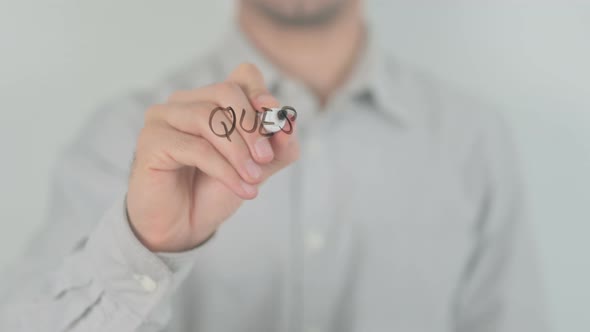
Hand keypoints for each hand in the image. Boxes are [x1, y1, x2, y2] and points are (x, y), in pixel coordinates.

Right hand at [126, 63, 298, 251]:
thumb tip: (288, 122)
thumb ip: (278, 145)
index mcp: (211, 99)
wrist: (184, 226)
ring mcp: (163, 117)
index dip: (262, 95)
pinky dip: (225, 170)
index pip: (243, 76)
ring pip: (209, 118)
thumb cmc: (214, 190)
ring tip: (253, 179)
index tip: (277, 125)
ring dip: (239, 152)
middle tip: (266, 159)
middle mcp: (185, 101)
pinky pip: (196, 148)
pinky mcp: (151, 140)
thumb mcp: (258, 166)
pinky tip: (241, 188)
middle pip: (226, 92)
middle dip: (253, 126)